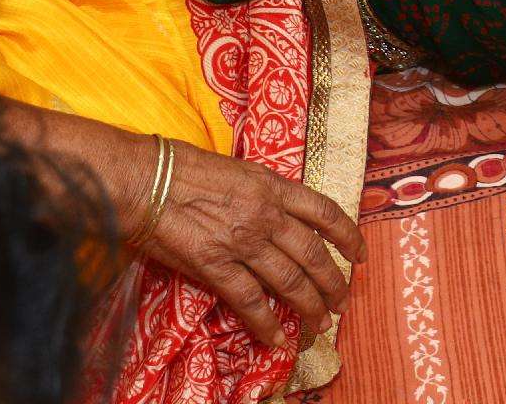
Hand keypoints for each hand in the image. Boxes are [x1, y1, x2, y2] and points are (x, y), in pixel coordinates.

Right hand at [137, 139, 365, 350]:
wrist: (145, 180)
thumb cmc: (182, 168)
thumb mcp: (236, 170)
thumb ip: (260, 193)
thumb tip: (274, 210)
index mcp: (273, 186)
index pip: (325, 212)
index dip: (348, 236)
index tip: (360, 255)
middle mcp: (267, 215)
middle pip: (314, 254)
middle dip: (334, 282)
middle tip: (342, 302)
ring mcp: (244, 242)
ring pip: (291, 281)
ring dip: (310, 306)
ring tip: (320, 323)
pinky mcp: (217, 266)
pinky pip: (251, 301)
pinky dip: (267, 323)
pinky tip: (277, 338)